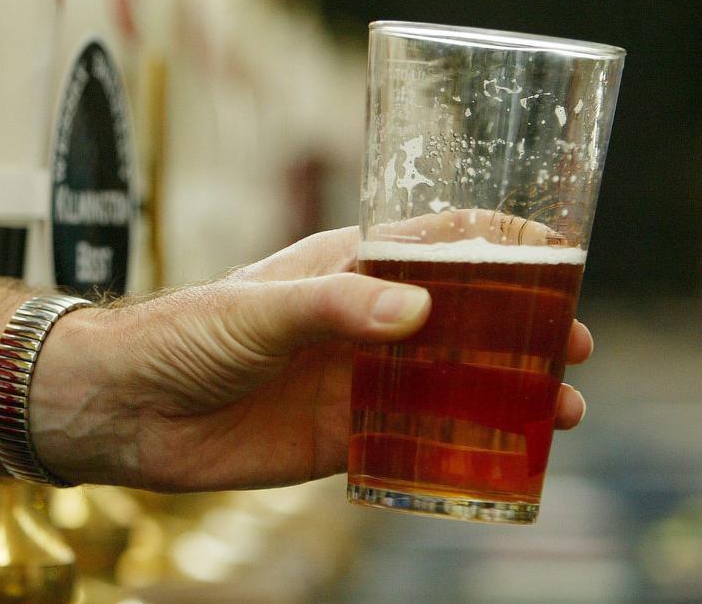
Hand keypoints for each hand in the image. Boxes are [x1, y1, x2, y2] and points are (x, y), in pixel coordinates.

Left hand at [34, 227, 590, 491]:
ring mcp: (351, 378)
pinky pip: (412, 438)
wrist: (128, 408)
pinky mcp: (338, 436)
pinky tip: (501, 458)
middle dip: (519, 327)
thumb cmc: (183, 334)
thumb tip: (420, 311)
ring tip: (561, 411)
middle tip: (572, 347)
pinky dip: (459, 444)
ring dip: (504, 391)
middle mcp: (357, 320)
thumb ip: (335, 307)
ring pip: (446, 380)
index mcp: (343, 269)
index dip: (500, 247)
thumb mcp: (260, 310)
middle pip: (458, 316)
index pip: (435, 244)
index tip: (560, 258)